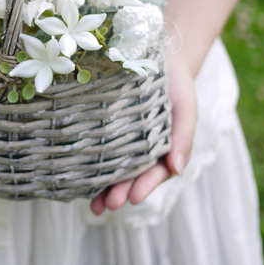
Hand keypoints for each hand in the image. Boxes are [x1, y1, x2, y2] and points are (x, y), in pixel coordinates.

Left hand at [90, 56, 197, 214]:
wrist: (158, 59)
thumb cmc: (176, 85)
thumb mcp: (186, 107)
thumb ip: (184, 137)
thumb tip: (177, 169)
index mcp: (164, 149)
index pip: (155, 173)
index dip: (145, 186)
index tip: (132, 197)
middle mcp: (143, 150)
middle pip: (132, 177)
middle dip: (120, 193)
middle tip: (107, 205)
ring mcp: (125, 141)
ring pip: (114, 169)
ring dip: (104, 189)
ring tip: (93, 205)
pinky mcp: (107, 130)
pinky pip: (100, 149)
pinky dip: (90, 165)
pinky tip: (78, 178)